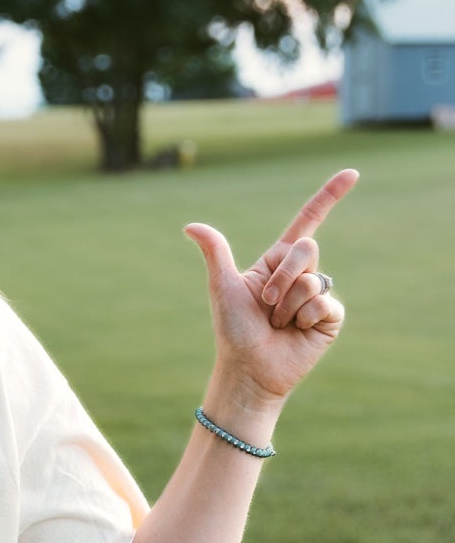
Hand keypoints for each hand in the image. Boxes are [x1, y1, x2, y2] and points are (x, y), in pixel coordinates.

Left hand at [184, 169, 353, 406]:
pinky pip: (324, 302)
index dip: (329, 197)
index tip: (352, 173)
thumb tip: (190, 226)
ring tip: (277, 324)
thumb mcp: (222, 287)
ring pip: (313, 279)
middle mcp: (299, 275)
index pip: (307, 222)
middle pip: (308, 248)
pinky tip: (296, 332)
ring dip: (288, 304)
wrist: (248, 369)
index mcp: (276, 262)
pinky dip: (305, 317)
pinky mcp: (330, 318)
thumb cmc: (233, 330)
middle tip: (266, 304)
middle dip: (282, 276)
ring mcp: (317, 295)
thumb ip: (215, 252)